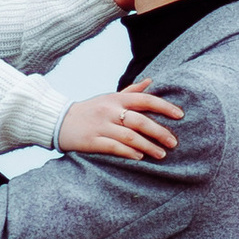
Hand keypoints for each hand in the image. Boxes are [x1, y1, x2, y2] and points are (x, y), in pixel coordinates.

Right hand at [57, 83, 183, 162]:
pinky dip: (129, 152)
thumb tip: (151, 81)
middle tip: (174, 143)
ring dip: (148, 146)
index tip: (180, 115)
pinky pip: (114, 147)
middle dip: (160, 132)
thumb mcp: (109, 97)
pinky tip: (140, 157)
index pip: (145, 99)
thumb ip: (131, 91)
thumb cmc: (90, 109)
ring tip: (162, 154)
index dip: (164, 106)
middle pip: (140, 121)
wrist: (59, 121)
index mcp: (116, 99)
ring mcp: (100, 126)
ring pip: (130, 136)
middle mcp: (110, 110)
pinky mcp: (92, 141)